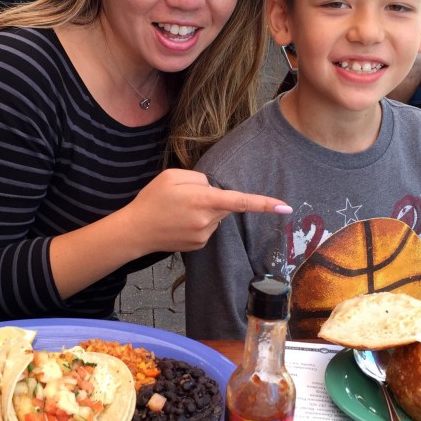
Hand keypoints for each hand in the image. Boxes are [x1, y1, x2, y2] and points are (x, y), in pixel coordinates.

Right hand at [123, 169, 291, 252]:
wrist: (135, 231)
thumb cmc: (152, 199)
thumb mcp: (172, 176)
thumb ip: (199, 177)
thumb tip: (215, 189)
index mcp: (203, 200)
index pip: (240, 201)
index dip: (264, 204)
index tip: (285, 207)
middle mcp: (207, 220)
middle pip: (225, 204)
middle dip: (213, 197)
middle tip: (186, 197)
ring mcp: (204, 235)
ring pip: (217, 216)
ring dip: (205, 210)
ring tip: (179, 210)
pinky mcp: (200, 245)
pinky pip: (209, 227)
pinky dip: (199, 222)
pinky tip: (180, 222)